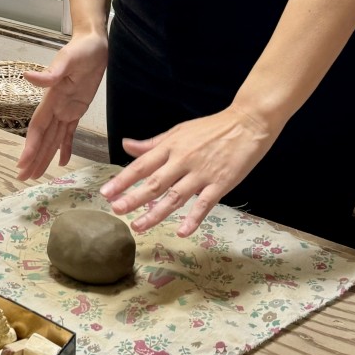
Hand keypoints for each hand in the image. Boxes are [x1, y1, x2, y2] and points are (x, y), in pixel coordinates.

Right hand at [16, 32, 108, 180]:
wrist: (93, 42)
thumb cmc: (81, 48)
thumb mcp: (67, 58)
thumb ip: (50, 72)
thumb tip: (28, 77)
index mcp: (51, 98)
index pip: (38, 127)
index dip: (30, 146)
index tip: (22, 164)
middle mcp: (56, 107)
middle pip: (42, 138)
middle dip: (33, 158)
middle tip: (23, 178)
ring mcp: (66, 109)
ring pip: (53, 138)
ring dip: (45, 156)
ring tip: (36, 174)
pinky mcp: (77, 109)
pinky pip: (69, 133)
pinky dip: (64, 147)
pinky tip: (61, 161)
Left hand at [101, 106, 279, 236]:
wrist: (248, 123)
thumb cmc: (211, 128)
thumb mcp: (179, 131)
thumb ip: (152, 143)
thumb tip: (126, 145)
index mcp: (171, 147)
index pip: (141, 166)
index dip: (122, 180)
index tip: (106, 193)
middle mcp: (183, 160)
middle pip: (154, 183)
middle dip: (133, 198)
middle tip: (116, 211)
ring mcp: (202, 173)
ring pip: (175, 197)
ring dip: (155, 213)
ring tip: (138, 226)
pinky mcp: (221, 183)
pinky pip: (205, 204)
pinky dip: (193, 219)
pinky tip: (181, 231)